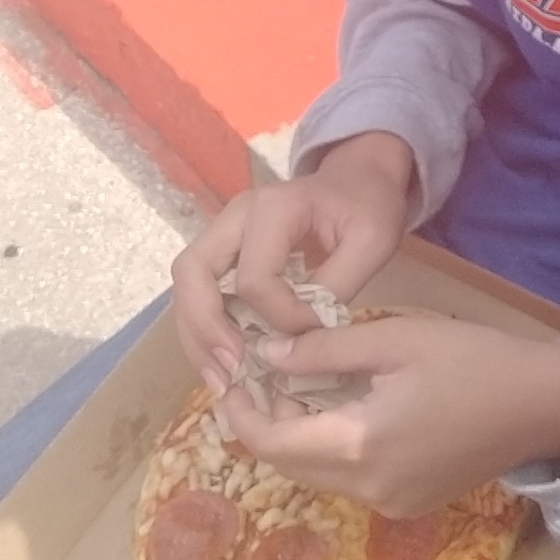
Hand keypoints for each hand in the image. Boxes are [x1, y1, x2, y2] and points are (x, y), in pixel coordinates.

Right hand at [170, 134, 415, 397]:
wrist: (360, 179)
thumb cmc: (369, 208)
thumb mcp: (372, 243)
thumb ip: (337, 287)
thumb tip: (297, 338)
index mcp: (276, 206)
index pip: (255, 276)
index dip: (278, 316)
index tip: (313, 333)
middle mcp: (237, 214)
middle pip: (194, 271)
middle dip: (205, 328)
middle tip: (231, 374)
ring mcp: (225, 230)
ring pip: (187, 284)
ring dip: (197, 335)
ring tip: (222, 379)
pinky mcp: (225, 250)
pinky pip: (200, 290)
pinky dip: (205, 328)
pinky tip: (225, 363)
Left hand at [222, 317, 559, 518]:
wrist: (543, 404)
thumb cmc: (473, 360)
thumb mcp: (397, 338)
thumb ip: (324, 349)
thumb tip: (265, 354)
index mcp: (357, 445)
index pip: (269, 440)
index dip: (240, 409)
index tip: (231, 372)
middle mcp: (364, 488)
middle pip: (287, 463)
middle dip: (265, 419)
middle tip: (261, 371)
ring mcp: (387, 503)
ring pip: (316, 473)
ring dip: (298, 433)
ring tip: (301, 381)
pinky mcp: (407, 503)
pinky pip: (348, 479)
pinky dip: (332, 445)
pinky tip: (346, 406)